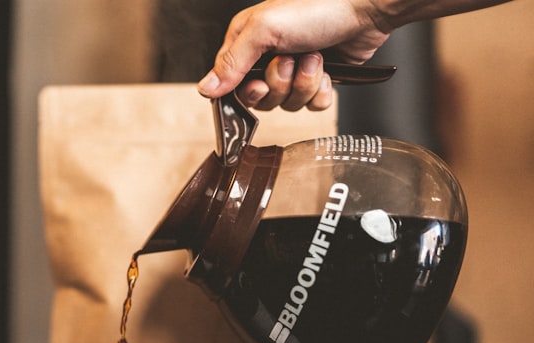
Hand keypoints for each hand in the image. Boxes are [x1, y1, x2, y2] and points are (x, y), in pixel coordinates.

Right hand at [197, 0, 391, 109]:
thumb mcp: (264, 29)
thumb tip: (205, 88)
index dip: (246, 91)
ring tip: (315, 58)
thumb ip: (231, 62)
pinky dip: (321, 91)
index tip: (260, 84)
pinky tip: (327, 72)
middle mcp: (268, 57)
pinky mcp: (317, 79)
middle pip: (261, 98)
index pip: (231, 83)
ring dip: (304, 84)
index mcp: (248, 41)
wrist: (365, 8)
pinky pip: (311, 105)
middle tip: (291, 61)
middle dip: (280, 84)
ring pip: (287, 103)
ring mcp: (294, 70)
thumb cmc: (317, 7)